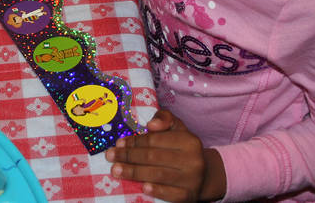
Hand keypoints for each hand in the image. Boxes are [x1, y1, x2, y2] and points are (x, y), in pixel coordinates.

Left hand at [105, 110, 225, 201]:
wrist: (204, 175)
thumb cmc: (182, 148)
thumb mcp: (177, 128)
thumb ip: (164, 118)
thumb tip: (150, 125)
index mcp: (189, 141)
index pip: (155, 140)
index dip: (134, 141)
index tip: (118, 143)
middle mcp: (193, 160)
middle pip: (153, 157)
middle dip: (128, 156)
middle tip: (110, 157)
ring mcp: (192, 180)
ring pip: (158, 175)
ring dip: (134, 173)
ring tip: (116, 170)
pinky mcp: (190, 196)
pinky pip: (171, 195)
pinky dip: (156, 191)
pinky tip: (142, 188)